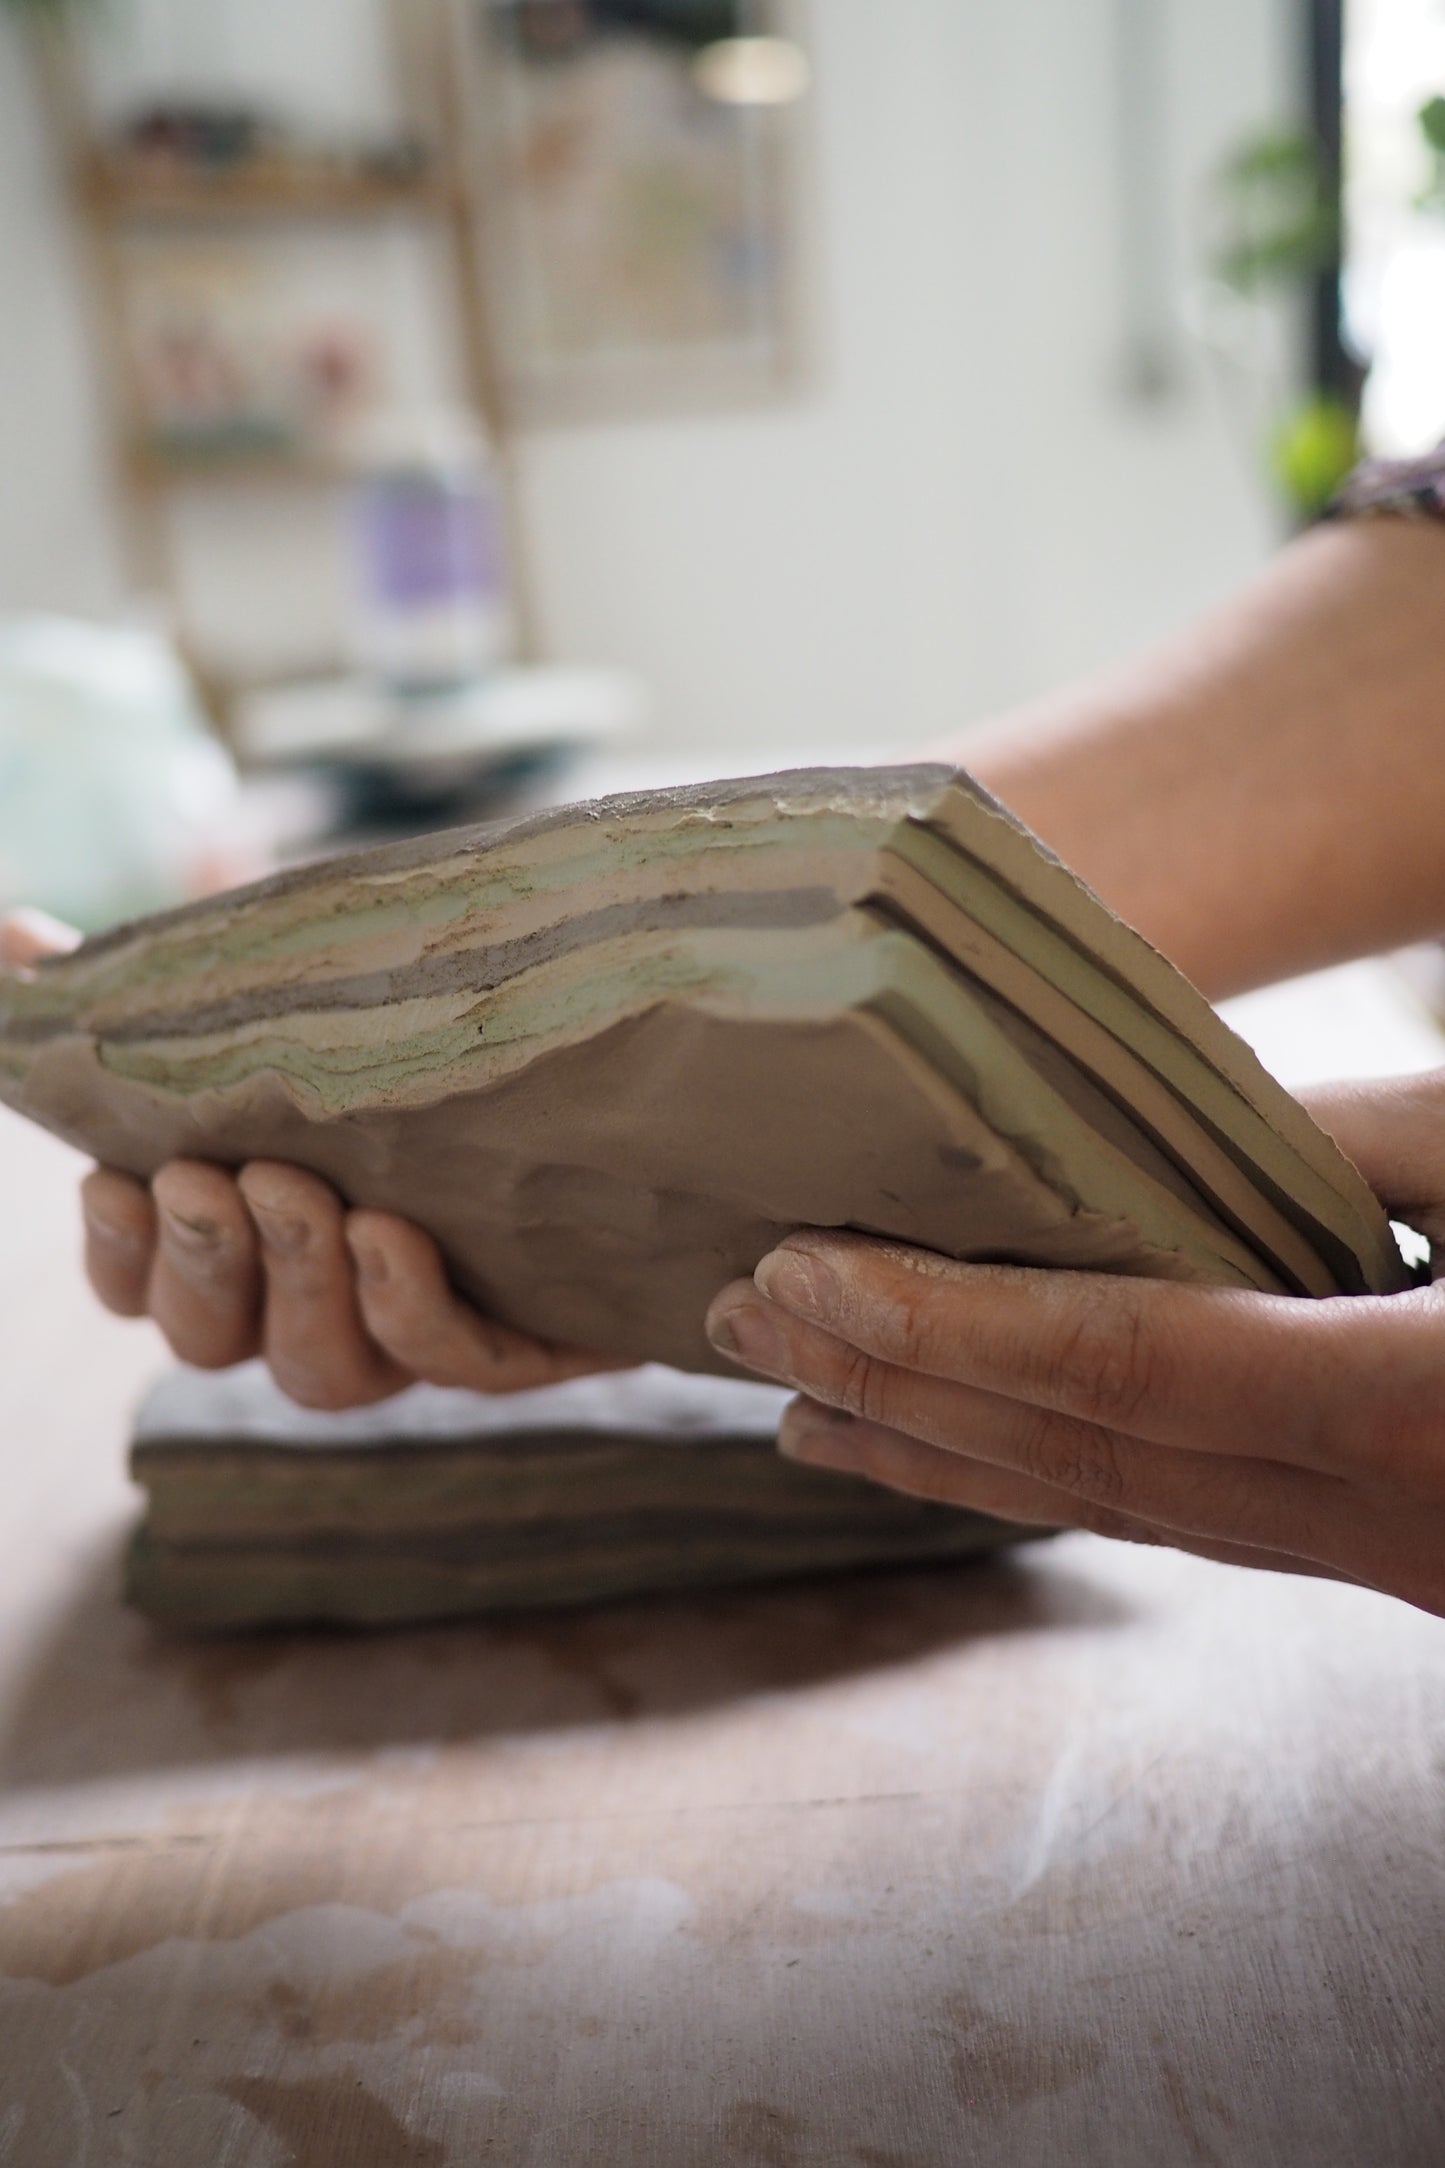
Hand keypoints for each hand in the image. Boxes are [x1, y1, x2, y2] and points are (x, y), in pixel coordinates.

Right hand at [2, 912, 621, 1407]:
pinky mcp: (519, 1338)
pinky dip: (407, 1308)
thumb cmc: (425, 1034)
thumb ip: (152, 983)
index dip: (117, 1253)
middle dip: (200, 1263)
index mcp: (248, 1235)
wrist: (617, 1063)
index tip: (120, 1178)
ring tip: (304, 1196)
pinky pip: (452, 1363)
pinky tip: (391, 1237)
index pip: (140, 1288)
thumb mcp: (293, 991)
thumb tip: (9, 936)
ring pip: (321, 1373)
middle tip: (211, 1181)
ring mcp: (414, 1331)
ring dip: (295, 1289)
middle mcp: (317, 1300)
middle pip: (213, 1339)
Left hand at [704, 1069, 1444, 1616]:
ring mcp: (1377, 1558)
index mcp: (1398, 1405)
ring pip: (1116, 1512)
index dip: (943, 1325)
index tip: (799, 1276)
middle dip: (892, 1388)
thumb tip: (1159, 1119)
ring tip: (803, 1414)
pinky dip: (1051, 1484)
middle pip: (1077, 1455)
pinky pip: (1178, 1524)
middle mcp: (1369, 1517)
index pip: (1116, 1368)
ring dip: (945, 1458)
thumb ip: (1354, 1138)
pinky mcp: (1382, 1553)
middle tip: (740, 1322)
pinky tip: (972, 1457)